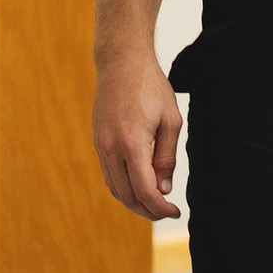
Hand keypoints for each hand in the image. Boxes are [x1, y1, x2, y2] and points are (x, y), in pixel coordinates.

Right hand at [92, 51, 182, 219]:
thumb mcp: (170, 119)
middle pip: (127, 196)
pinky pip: (108, 174)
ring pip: (115, 189)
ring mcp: (101, 146)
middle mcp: (111, 148)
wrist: (122, 61)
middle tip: (166, 210)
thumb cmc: (151, 86)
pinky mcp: (97, 141)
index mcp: (132, 143)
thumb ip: (167, 156)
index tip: (175, 211)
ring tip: (155, 200)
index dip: (161, 208)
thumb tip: (163, 189)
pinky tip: (139, 184)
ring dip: (134, 201)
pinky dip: (123, 187)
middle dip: (148, 210)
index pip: (145, 191)